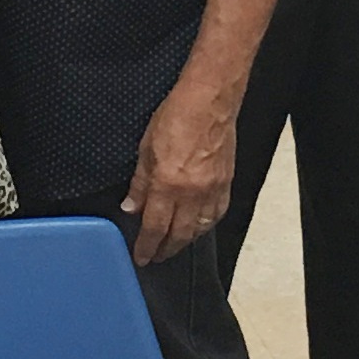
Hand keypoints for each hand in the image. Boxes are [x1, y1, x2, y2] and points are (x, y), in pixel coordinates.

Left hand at [120, 77, 240, 265]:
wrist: (210, 101)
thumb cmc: (176, 117)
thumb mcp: (145, 148)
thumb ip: (140, 183)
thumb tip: (132, 207)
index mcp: (168, 185)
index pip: (154, 227)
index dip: (147, 246)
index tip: (141, 257)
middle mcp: (192, 193)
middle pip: (179, 235)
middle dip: (166, 250)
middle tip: (156, 256)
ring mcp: (212, 190)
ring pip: (199, 228)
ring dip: (186, 241)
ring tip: (175, 245)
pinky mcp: (226, 184)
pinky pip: (216, 214)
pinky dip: (205, 225)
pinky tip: (198, 226)